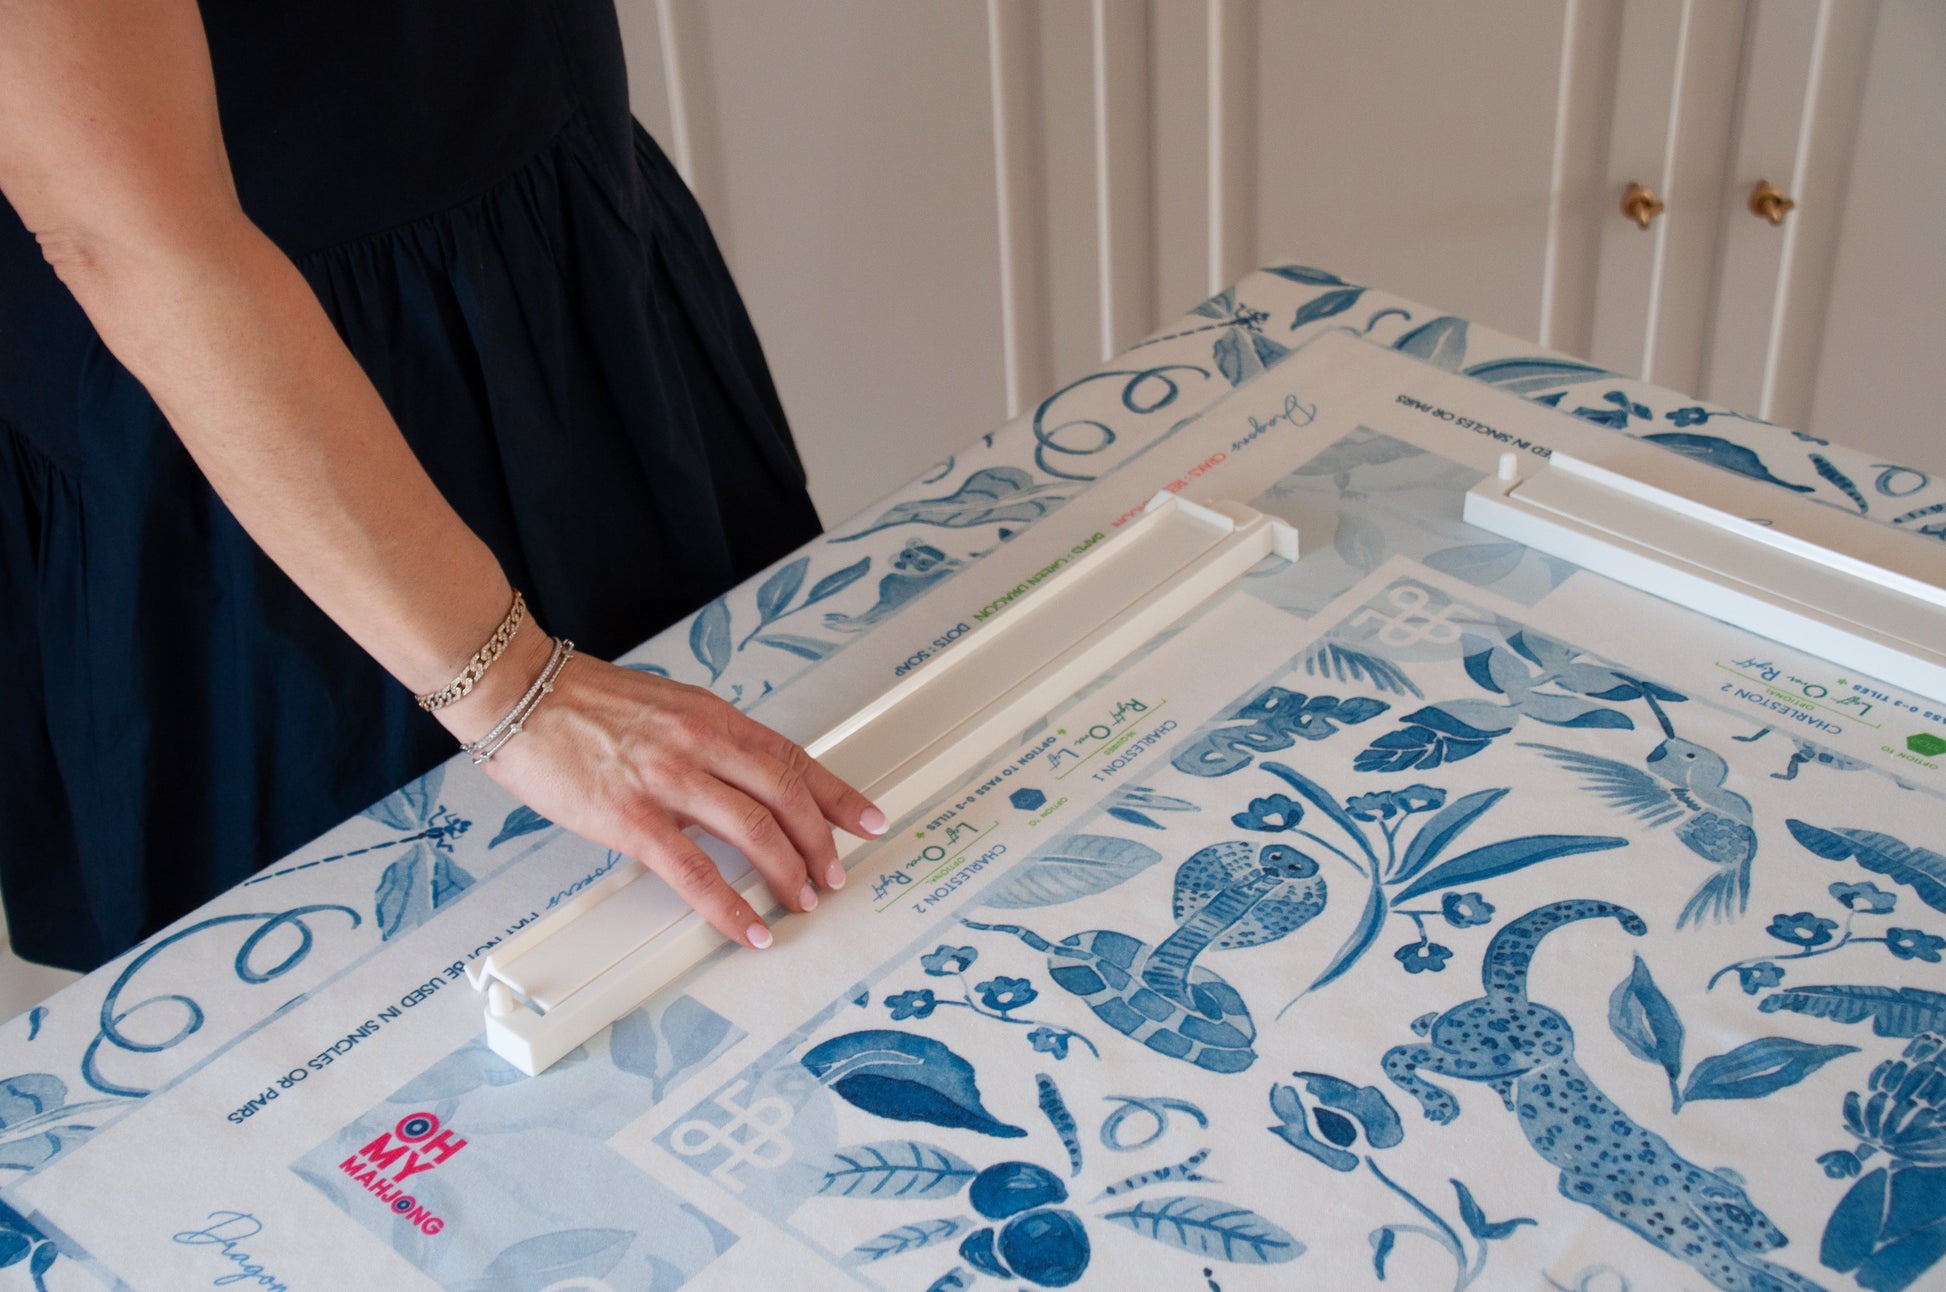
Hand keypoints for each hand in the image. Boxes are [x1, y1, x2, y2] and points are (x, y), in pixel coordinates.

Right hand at [458, 640, 883, 948]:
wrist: (519, 692)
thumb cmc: (581, 702)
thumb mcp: (664, 707)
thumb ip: (706, 740)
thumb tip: (742, 781)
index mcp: (711, 715)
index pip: (791, 757)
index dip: (836, 794)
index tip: (867, 819)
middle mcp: (700, 741)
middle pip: (786, 794)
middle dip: (821, 841)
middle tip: (834, 875)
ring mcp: (668, 779)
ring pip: (754, 829)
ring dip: (788, 871)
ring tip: (801, 900)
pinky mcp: (631, 817)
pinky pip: (694, 871)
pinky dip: (728, 906)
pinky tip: (746, 928)